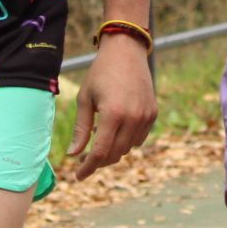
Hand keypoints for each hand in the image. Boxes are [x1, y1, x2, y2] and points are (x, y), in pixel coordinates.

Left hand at [67, 37, 157, 179]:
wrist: (127, 51)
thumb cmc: (101, 73)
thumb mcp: (85, 99)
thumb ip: (81, 129)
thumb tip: (74, 154)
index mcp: (113, 114)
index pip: (100, 152)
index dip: (88, 167)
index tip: (78, 176)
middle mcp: (133, 118)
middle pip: (115, 154)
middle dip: (99, 160)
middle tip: (84, 158)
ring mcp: (146, 117)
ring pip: (127, 148)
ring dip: (112, 149)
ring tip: (99, 134)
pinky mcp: (153, 113)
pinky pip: (138, 138)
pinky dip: (125, 140)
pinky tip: (114, 128)